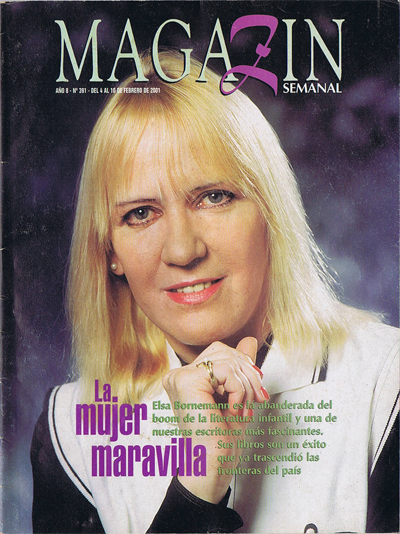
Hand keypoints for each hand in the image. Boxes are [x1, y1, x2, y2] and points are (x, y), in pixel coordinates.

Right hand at [162, 337, 267, 502]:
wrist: (214, 465)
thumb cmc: (222, 437)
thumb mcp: (236, 394)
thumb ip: (240, 367)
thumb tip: (250, 340)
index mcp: (186, 377)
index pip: (219, 351)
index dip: (243, 365)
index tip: (257, 390)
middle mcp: (177, 375)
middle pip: (222, 350)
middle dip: (248, 373)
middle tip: (258, 398)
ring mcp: (178, 377)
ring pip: (226, 359)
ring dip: (246, 385)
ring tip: (245, 409)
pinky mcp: (184, 381)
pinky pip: (224, 370)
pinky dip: (238, 390)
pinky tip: (233, 410)